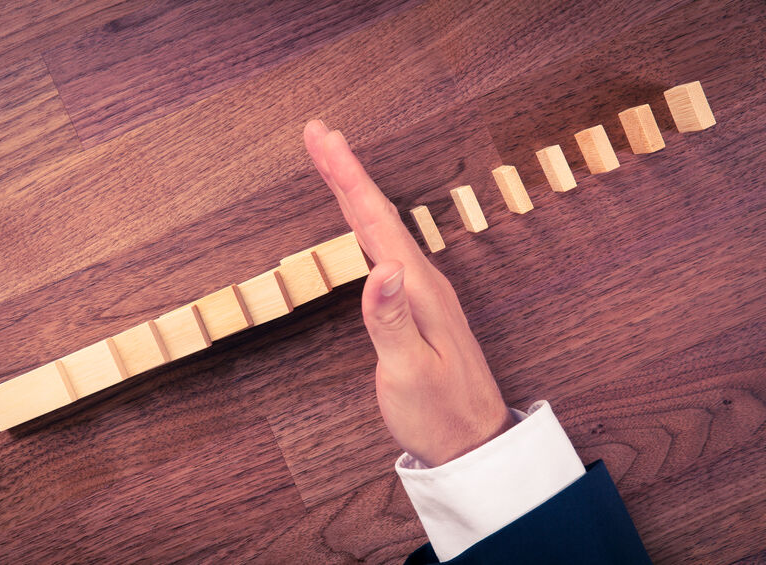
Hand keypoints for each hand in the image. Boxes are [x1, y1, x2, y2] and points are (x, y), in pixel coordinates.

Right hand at [304, 120, 516, 466]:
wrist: (473, 443)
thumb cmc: (439, 414)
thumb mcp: (410, 371)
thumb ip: (391, 319)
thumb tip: (381, 267)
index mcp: (419, 290)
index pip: (377, 222)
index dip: (347, 177)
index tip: (323, 138)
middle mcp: (423, 282)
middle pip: (379, 215)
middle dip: (346, 172)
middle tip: (319, 134)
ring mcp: (423, 294)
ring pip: (382, 230)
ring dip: (356, 194)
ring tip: (334, 165)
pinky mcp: (418, 308)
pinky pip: (387, 252)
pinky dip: (367, 227)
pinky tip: (362, 223)